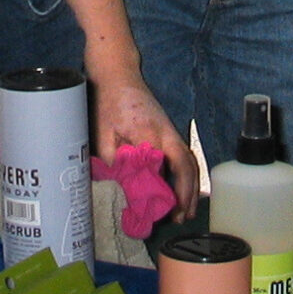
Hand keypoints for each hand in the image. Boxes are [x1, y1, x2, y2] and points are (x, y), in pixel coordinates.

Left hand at [92, 75, 200, 219]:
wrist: (118, 74)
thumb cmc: (108, 102)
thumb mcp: (102, 132)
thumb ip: (114, 160)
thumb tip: (123, 186)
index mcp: (149, 132)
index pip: (162, 167)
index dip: (163, 191)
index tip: (159, 211)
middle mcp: (166, 132)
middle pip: (186, 166)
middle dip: (186, 194)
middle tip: (181, 218)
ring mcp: (171, 131)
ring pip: (189, 161)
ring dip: (190, 187)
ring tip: (186, 211)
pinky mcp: (170, 131)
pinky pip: (184, 156)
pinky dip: (186, 175)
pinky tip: (182, 190)